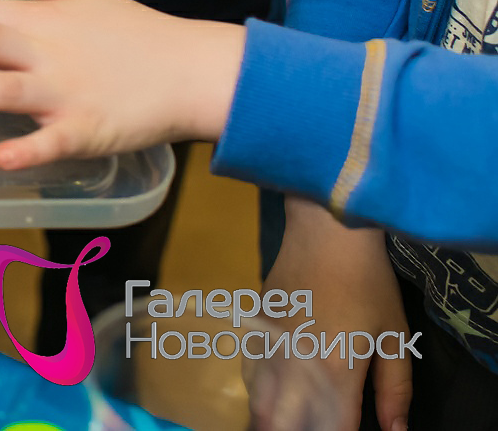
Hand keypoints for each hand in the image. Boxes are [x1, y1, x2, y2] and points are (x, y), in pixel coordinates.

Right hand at [250, 199, 408, 430]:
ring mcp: (268, 347)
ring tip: (290, 415)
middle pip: (286, 423)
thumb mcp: (395, 337)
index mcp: (336, 372)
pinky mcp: (255, 330)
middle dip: (300, 427)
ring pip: (261, 403)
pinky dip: (259, 391)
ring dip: (275, 416)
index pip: (333, 429)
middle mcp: (294, 366)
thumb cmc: (368, 283)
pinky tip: (270, 391)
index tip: (347, 428)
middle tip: (319, 421)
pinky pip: (249, 374)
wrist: (325, 232)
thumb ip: (394, 389)